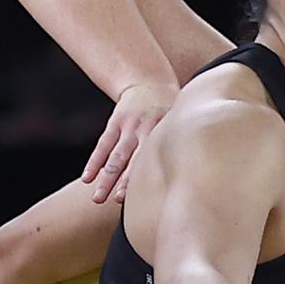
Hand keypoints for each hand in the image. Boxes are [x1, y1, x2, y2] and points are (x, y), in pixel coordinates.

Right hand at [82, 82, 176, 203]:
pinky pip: (103, 145)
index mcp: (162, 131)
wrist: (150, 82)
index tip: (141, 194)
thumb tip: (197, 176)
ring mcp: (127, 127)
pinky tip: (87, 179)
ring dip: (105, 178)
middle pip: (131, 159)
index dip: (145, 176)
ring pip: (114, 156)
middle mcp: (143, 129)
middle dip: (122, 181)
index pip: (152, 158)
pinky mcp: (115, 123)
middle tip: (115, 200)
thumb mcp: (181, 123)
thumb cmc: (171, 111)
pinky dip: (94, 162)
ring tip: (97, 198)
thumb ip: (183, 146)